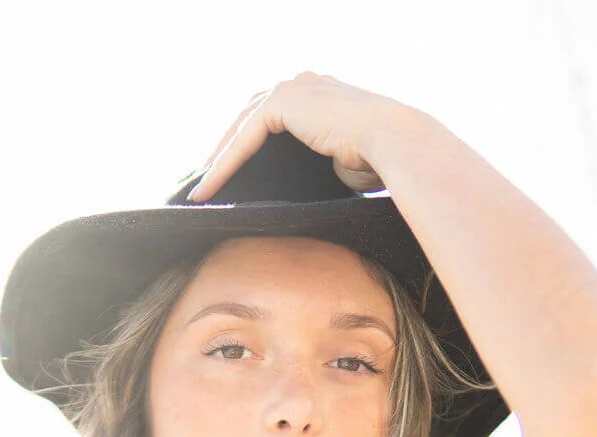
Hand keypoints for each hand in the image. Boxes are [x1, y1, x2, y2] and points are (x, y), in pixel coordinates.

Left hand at [186, 72, 403, 202]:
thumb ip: (318, 164)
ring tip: (202, 189)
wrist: (394, 143)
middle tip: (209, 181)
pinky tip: (210, 187)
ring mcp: (292, 88)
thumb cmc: (380, 161)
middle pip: (249, 117)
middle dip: (226, 150)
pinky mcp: (282, 101)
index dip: (246, 147)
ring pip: (241, 126)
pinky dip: (224, 164)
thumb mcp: (341, 161)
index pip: (271, 119)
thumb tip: (305, 191)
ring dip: (218, 159)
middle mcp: (302, 84)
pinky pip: (243, 137)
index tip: (231, 177)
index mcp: (318, 95)